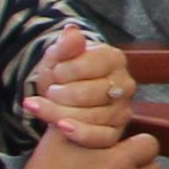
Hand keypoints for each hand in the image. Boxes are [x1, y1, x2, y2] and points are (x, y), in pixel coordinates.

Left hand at [26, 29, 138, 149]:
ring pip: (89, 117)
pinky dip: (77, 133)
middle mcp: (125, 84)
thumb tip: (71, 31)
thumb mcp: (58, 56)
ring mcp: (122, 110)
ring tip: (44, 107)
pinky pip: (98, 137)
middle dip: (59, 95)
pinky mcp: (116, 132)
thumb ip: (66, 44)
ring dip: (59, 114)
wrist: (63, 96)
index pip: (85, 67)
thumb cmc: (63, 74)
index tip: (53, 72)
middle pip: (86, 95)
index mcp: (114, 59)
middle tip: (49, 92)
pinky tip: (60, 127)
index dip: (62, 72)